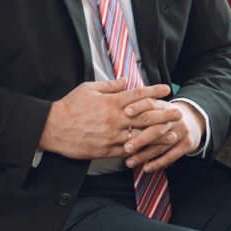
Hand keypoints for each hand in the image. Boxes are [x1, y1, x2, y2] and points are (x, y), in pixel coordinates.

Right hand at [39, 80, 172, 159]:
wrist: (53, 128)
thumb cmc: (69, 106)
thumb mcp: (88, 89)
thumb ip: (109, 86)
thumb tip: (124, 81)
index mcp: (111, 102)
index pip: (138, 95)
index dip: (154, 90)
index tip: (167, 88)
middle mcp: (114, 119)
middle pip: (145, 116)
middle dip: (163, 114)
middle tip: (177, 113)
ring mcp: (111, 136)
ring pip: (140, 136)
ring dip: (158, 136)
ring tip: (172, 134)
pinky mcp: (105, 150)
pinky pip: (127, 150)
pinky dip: (140, 150)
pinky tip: (151, 150)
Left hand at [121, 98, 203, 171]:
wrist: (193, 120)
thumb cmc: (164, 116)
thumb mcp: (156, 107)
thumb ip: (140, 108)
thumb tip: (115, 109)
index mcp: (163, 106)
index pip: (151, 103)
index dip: (138, 107)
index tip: (125, 112)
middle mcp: (174, 117)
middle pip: (157, 128)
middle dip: (140, 139)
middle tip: (126, 148)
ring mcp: (182, 130)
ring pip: (162, 144)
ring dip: (145, 155)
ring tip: (129, 163)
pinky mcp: (188, 144)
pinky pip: (172, 155)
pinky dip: (158, 163)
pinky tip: (146, 168)